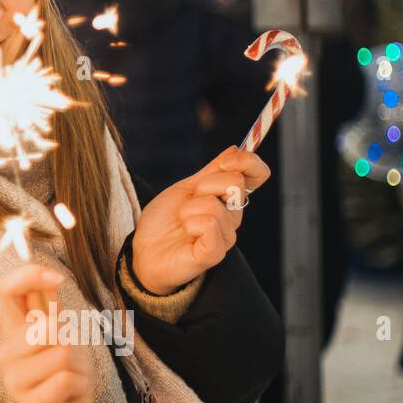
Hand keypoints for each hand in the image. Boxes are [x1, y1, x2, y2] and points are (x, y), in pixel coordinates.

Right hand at [0, 264, 93, 402]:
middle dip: (73, 342)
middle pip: (49, 326)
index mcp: (12, 330)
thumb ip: (52, 310)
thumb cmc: (63, 377)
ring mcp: (15, 379)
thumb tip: (50, 277)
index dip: (29, 276)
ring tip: (70, 380)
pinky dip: (80, 386)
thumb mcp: (63, 337)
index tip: (56, 279)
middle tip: (71, 362)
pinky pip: (65, 379)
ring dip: (80, 368)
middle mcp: (6, 351)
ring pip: (62, 353)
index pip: (6, 289)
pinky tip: (70, 396)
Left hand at [132, 146, 270, 293]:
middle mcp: (233, 217)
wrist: (144, 252)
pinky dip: (191, 224)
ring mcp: (226, 236)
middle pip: (235, 182)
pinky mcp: (214, 253)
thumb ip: (212, 171)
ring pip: (215, 205)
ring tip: (182, 222)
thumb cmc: (165, 221)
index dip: (247, 161)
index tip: (225, 161)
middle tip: (188, 203)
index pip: (258, 174)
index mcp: (229, 199)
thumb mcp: (186, 188)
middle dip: (204, 185)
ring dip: (189, 209)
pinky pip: (210, 225)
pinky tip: (186, 233)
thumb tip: (237, 148)